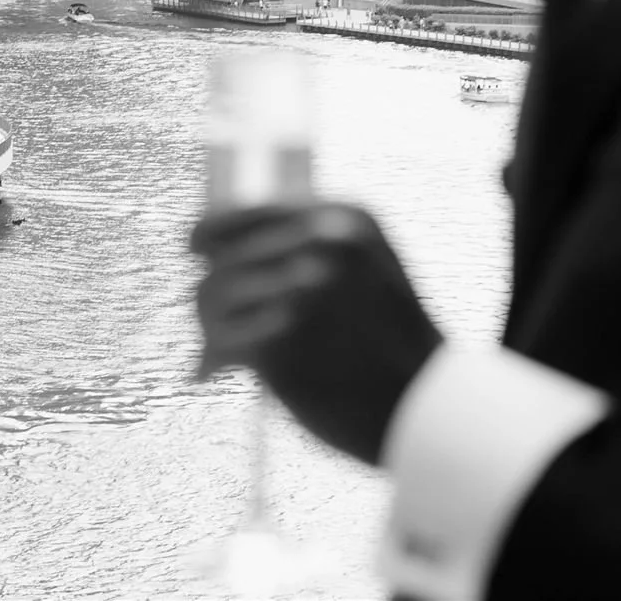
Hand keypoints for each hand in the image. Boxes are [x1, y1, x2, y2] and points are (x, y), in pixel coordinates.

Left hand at [189, 203, 443, 464]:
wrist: (426, 410)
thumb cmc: (392, 345)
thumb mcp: (368, 268)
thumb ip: (311, 248)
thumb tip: (217, 250)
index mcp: (342, 218)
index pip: (248, 210)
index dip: (213, 229)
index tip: (194, 247)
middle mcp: (321, 243)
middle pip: (223, 257)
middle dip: (212, 295)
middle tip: (209, 328)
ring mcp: (299, 289)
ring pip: (210, 295)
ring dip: (209, 327)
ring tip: (214, 353)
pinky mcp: (278, 338)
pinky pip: (218, 340)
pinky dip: (212, 357)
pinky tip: (212, 371)